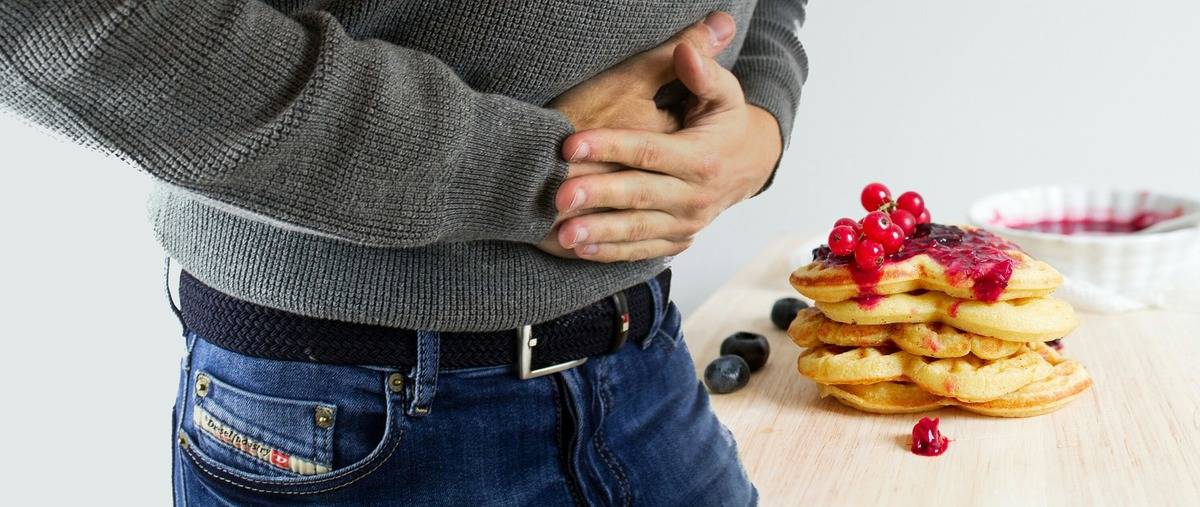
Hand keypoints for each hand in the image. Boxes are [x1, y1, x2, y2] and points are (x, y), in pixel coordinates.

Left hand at [552, 41, 782, 261]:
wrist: (749, 165)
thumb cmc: (726, 123)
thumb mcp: (725, 94)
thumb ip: (703, 73)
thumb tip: (685, 49)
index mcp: (701, 159)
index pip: (649, 152)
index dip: (609, 146)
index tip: (570, 144)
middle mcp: (695, 196)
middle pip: (639, 195)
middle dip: (598, 196)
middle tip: (558, 196)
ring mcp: (686, 223)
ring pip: (638, 230)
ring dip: (599, 233)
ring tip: (563, 233)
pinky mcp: (677, 240)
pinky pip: (642, 250)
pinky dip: (611, 253)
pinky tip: (580, 249)